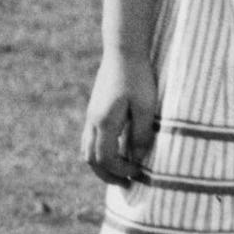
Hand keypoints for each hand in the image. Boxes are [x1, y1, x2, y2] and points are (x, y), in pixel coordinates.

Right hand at [81, 51, 159, 187]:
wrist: (123, 50)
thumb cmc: (138, 77)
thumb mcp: (146, 107)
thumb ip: (141, 135)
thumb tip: (138, 157)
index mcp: (105, 122)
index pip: (106, 159)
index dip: (121, 171)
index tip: (139, 173)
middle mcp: (93, 120)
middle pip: (91, 159)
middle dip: (107, 175)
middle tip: (127, 183)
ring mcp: (91, 114)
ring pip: (86, 149)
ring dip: (101, 165)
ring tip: (120, 171)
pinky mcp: (94, 108)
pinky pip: (89, 138)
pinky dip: (99, 151)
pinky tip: (117, 149)